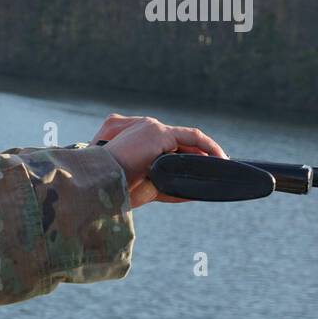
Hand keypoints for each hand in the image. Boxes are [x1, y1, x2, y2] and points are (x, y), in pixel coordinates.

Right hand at [94, 113, 227, 207]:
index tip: (196, 169)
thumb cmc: (112, 188)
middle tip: (212, 168)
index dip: (181, 155)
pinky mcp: (157, 132)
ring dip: (204, 151)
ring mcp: (147, 127)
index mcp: (125, 137)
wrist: (97, 185)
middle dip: (195, 155)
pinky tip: (219, 159)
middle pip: (175, 140)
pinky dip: (208, 147)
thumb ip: (164, 184)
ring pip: (184, 138)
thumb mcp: (142, 186)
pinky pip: (191, 137)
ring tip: (220, 164)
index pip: (161, 144)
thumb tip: (191, 191)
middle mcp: (136, 127)